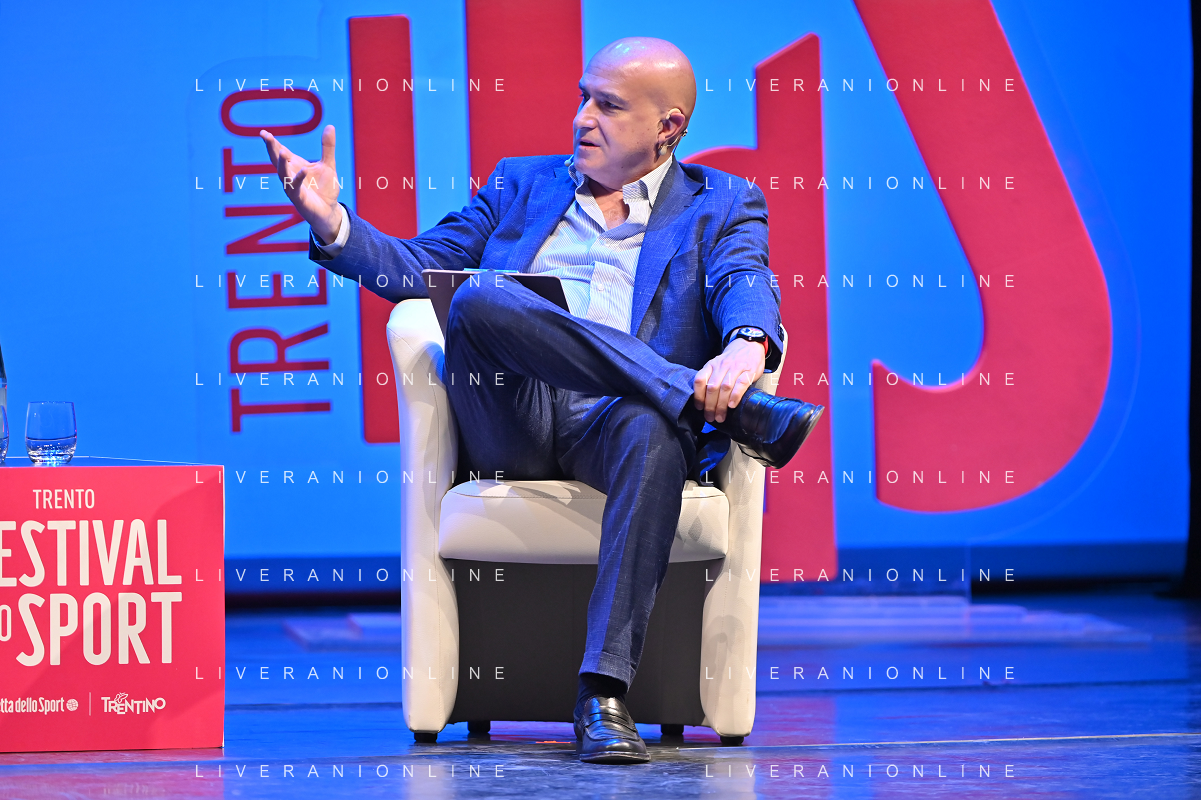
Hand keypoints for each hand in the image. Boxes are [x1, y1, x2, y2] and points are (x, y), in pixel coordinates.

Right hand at [259, 124, 341, 242]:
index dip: (272, 142)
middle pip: (277, 160)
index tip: (264, 132)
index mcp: (294, 166)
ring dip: (282, 163)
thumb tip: (330, 126)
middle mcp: (290, 176)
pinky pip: (296, 188)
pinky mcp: (299, 199)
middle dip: (271, 148)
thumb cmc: (324, 189)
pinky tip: (303, 169)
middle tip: (266, 136)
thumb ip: (328, 147)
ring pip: (283, 174)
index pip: (280, 151)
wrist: (329, 211)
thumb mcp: (328, 165)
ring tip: (282, 151)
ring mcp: (292, 188)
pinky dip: (298, 179)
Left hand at [693, 338, 765, 422]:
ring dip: (721, 405)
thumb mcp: (717, 364)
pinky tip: (732, 406)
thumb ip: (711, 377)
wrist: (749, 344)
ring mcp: (735, 368)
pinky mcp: (749, 371)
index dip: (698, 396)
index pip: (700, 380)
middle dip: (710, 406)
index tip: (699, 408)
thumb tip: (704, 400)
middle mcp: (721, 366)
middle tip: (710, 417)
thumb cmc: (731, 360)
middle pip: (712, 387)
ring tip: (720, 417)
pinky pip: (741, 384)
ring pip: (725, 388)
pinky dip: (735, 396)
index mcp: (711, 365)